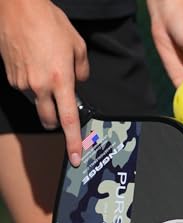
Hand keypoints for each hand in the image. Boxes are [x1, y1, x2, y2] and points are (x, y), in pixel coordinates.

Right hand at [0, 0, 88, 165]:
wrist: (16, 6)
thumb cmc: (49, 22)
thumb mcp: (77, 45)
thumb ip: (82, 70)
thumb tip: (80, 82)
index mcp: (61, 81)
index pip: (69, 121)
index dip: (73, 142)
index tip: (75, 158)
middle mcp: (40, 87)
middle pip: (49, 120)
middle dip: (56, 122)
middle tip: (62, 112)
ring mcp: (22, 83)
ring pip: (36, 104)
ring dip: (44, 99)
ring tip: (47, 72)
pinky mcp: (10, 76)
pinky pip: (25, 89)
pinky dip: (33, 85)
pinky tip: (35, 66)